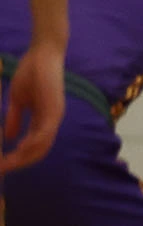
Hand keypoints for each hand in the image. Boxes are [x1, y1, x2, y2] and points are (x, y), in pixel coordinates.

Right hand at [0, 41, 64, 174]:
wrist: (42, 54)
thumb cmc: (31, 74)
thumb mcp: (18, 101)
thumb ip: (15, 118)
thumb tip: (9, 138)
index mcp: (43, 121)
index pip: (33, 147)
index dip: (17, 158)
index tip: (1, 166)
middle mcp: (51, 122)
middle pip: (38, 151)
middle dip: (19, 163)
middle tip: (1, 170)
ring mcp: (54, 116)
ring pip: (42, 145)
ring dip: (23, 157)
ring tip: (6, 164)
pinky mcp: (54, 109)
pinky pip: (45, 132)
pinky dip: (33, 143)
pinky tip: (19, 149)